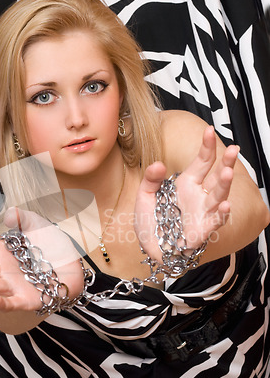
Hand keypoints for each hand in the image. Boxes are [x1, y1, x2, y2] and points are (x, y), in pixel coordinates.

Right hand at [0, 208, 83, 314]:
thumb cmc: (50, 247)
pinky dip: (2, 303)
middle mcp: (2, 270)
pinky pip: (10, 303)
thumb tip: (11, 214)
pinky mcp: (24, 300)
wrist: (71, 265)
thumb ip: (24, 219)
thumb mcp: (37, 227)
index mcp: (1, 252)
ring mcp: (11, 286)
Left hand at [134, 126, 238, 260]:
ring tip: (228, 172)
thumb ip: (150, 180)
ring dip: (225, 184)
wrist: (150, 247)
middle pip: (216, 176)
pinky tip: (225, 204)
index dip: (207, 147)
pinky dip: (221, 214)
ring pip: (219, 196)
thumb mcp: (144, 197)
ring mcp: (203, 213)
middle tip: (234, 149)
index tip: (209, 130)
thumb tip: (158, 165)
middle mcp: (199, 196)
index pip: (202, 162)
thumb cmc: (151, 221)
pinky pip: (215, 221)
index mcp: (187, 184)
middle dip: (225, 162)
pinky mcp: (202, 230)